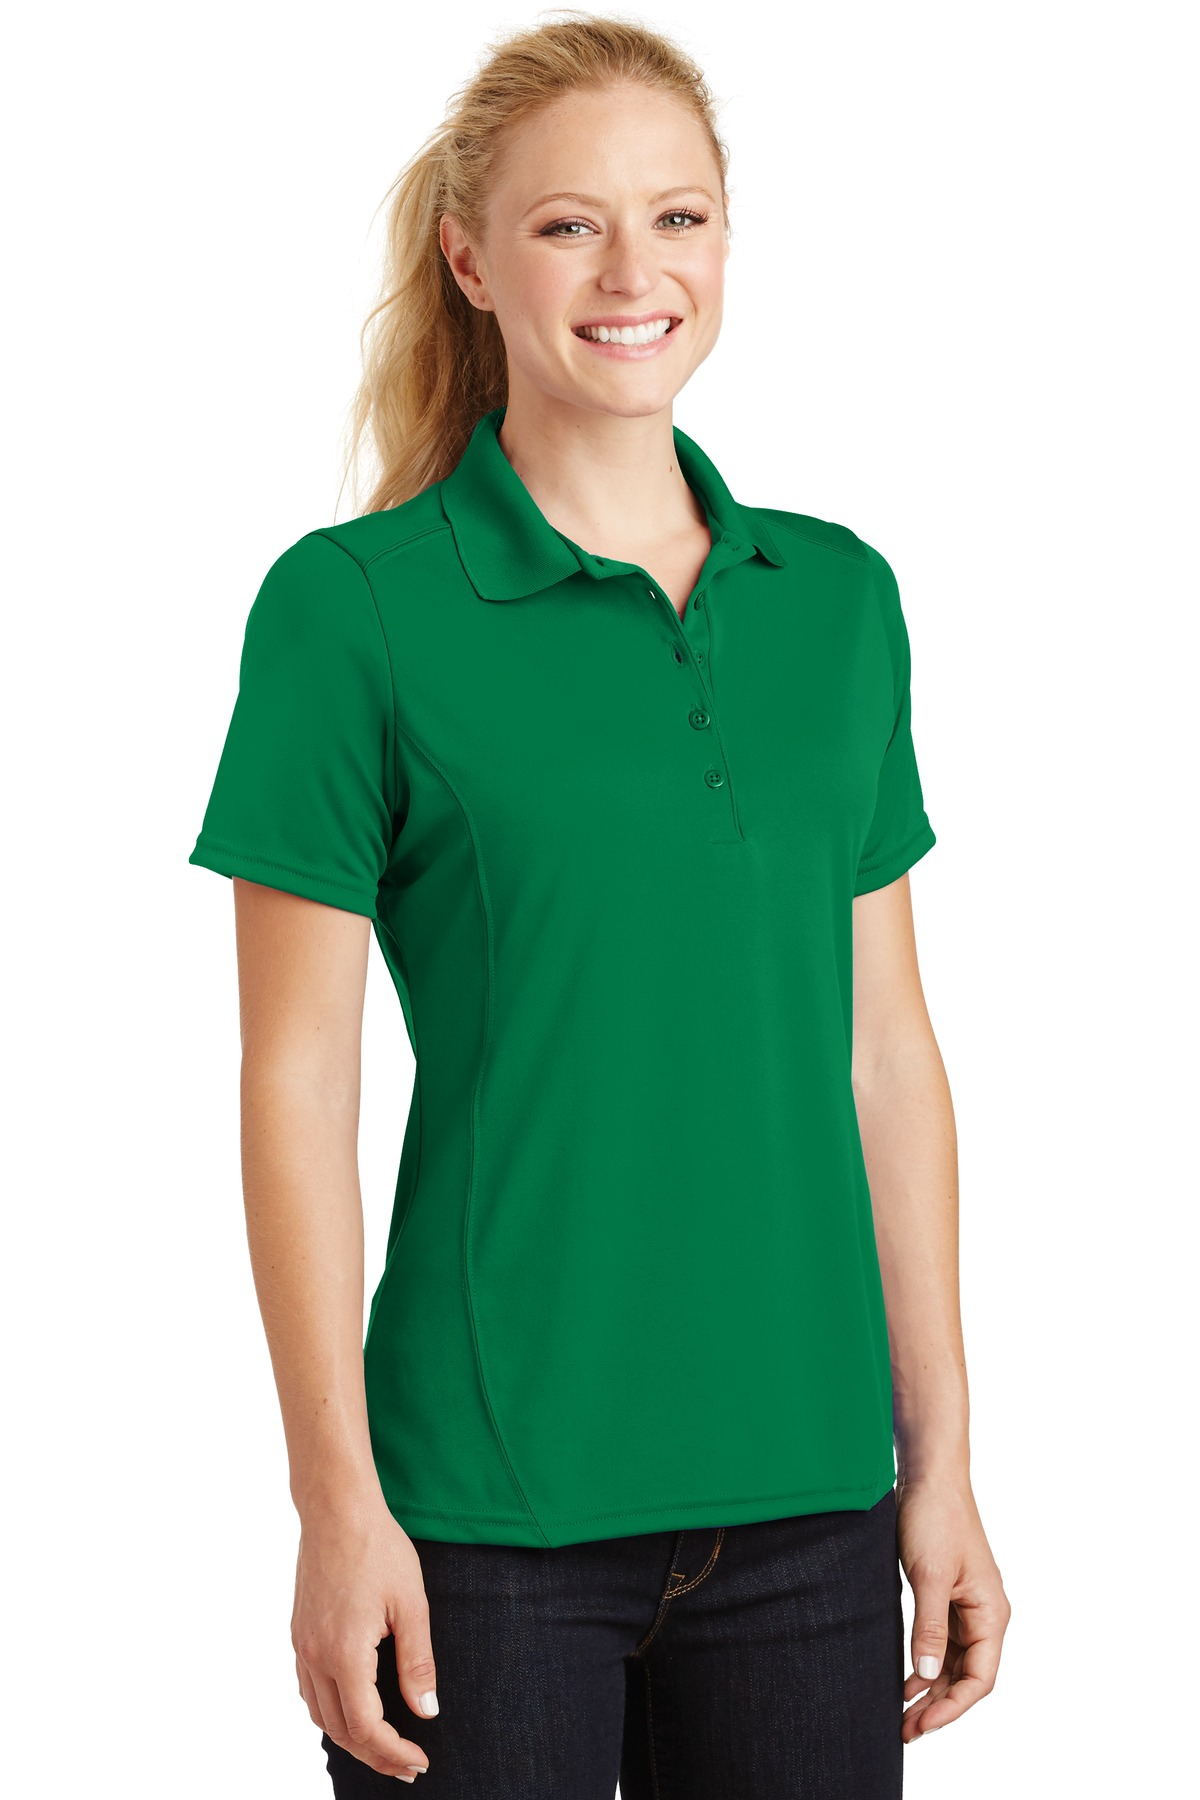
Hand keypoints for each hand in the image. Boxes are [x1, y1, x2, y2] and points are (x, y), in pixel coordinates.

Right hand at [291, 1495, 437, 1780]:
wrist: (337, 1509)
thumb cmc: (379, 1549)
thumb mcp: (412, 1605)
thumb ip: (417, 1663)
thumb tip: (427, 1712)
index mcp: (345, 1654)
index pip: (366, 1727)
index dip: (393, 1752)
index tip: (419, 1760)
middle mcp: (315, 1657)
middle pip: (340, 1730)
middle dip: (375, 1755)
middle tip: (408, 1765)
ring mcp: (302, 1646)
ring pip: (320, 1714)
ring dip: (351, 1738)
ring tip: (384, 1745)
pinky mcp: (299, 1633)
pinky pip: (309, 1690)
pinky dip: (331, 1711)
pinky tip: (353, 1708)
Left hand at [895, 1474, 1010, 1743]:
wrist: (928, 1476)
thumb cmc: (936, 1518)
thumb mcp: (930, 1576)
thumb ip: (930, 1627)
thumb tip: (929, 1675)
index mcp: (991, 1613)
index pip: (980, 1678)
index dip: (952, 1707)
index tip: (922, 1724)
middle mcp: (984, 1614)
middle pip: (968, 1676)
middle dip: (938, 1706)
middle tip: (905, 1730)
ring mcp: (966, 1605)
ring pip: (953, 1662)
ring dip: (930, 1689)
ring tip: (902, 1715)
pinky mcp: (947, 1594)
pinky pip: (941, 1641)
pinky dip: (925, 1663)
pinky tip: (905, 1680)